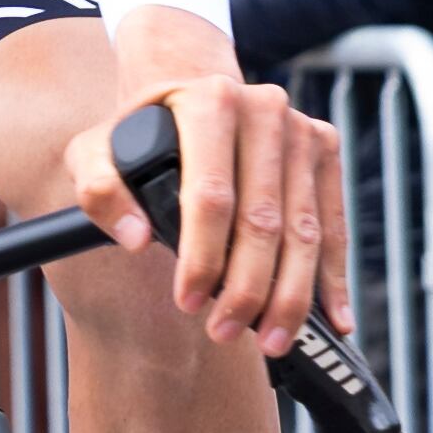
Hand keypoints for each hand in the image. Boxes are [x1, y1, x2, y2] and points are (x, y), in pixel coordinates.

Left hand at [66, 4, 350, 353]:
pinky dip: (333, 276)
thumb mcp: (99, 149)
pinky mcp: (325, 147)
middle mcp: (263, 107)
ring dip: (291, 294)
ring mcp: (300, 127)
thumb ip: (98, 189)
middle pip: (263, 219)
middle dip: (247, 289)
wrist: (195, 93)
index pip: (211, 195)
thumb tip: (135, 238)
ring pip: (304, 229)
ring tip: (271, 339)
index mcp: (208, 100)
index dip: (203, 257)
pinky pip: (334, 223)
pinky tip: (332, 318)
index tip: (189, 303)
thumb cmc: (144, 131)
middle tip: (224, 332)